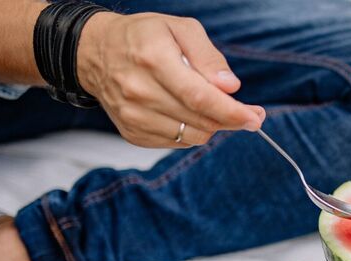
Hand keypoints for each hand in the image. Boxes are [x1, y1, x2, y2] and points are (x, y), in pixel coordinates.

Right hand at [76, 12, 264, 147]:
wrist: (96, 53)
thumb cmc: (143, 37)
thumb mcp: (180, 29)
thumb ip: (208, 56)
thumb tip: (230, 86)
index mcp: (153, 60)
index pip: (200, 97)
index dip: (232, 112)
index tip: (255, 117)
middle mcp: (139, 91)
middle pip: (200, 120)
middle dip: (231, 120)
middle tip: (247, 113)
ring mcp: (134, 116)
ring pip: (192, 136)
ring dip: (211, 125)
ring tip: (211, 106)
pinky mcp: (132, 133)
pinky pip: (176, 142)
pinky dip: (191, 131)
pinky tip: (187, 112)